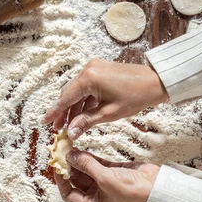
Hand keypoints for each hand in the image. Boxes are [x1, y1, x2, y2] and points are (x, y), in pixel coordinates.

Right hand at [43, 58, 167, 139]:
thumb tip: (70, 133)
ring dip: (74, 107)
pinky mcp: (101, 69)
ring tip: (70, 125)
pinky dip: (83, 100)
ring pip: (77, 90)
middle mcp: (88, 69)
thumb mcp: (109, 113)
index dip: (55, 112)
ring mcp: (94, 67)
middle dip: (64, 111)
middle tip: (58, 128)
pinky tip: (83, 114)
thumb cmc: (136, 96)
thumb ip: (86, 121)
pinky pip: (87, 86)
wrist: (156, 82)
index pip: (66, 97)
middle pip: (69, 93)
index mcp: (89, 78)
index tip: (45, 122)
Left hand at [55, 149, 159, 201]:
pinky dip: (88, 157)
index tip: (56, 168)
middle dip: (68, 168)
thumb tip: (69, 156)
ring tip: (69, 148)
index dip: (60, 182)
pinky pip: (95, 163)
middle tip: (60, 154)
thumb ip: (87, 166)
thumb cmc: (131, 191)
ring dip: (78, 160)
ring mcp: (104, 181)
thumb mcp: (105, 178)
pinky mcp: (112, 171)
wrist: (154, 186)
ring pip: (85, 170)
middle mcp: (96, 194)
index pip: (69, 194)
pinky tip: (81, 149)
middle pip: (76, 180)